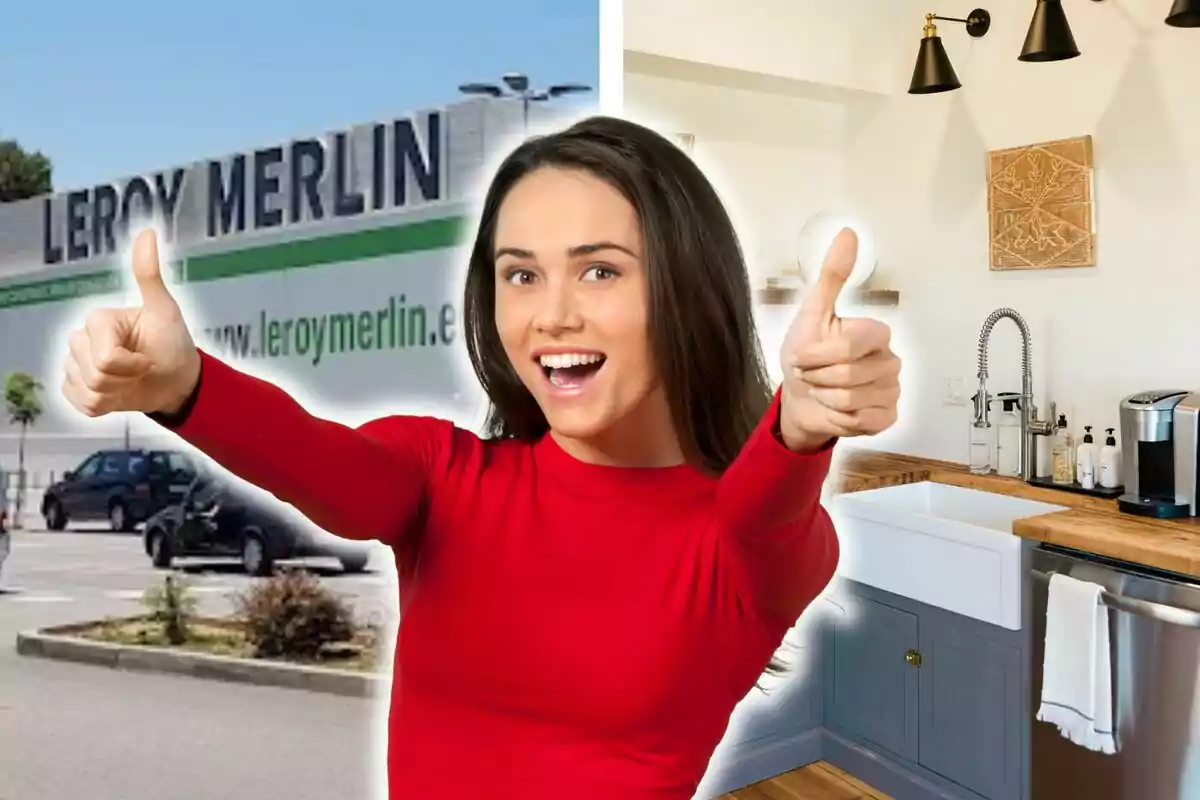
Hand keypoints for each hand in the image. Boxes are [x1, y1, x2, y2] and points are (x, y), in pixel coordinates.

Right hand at [61, 229, 201, 417]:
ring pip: (89, 391)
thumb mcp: (164, 310)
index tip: (149, 357)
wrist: (176, 380)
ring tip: (132, 380)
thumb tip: (147, 232)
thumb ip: (149, 274)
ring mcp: (75, 364)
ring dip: (118, 392)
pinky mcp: (75, 388)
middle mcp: (80, 338)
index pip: (104, 358)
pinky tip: (119, 392)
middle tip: (142, 369)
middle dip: (126, 379)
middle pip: (95, 374)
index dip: (131, 365)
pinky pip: (82, 403)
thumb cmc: (173, 343)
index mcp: (97, 319)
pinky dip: (105, 405)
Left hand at [779, 227, 900, 452]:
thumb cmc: (805, 355)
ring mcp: (892, 391)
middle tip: (811, 375)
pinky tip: (836, 411)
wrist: (800, 399)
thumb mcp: (811, 314)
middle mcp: (890, 361)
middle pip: (848, 374)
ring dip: (825, 398)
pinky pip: (862, 421)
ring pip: (852, 400)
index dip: (818, 354)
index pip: (851, 345)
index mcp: (875, 334)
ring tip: (822, 391)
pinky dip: (839, 419)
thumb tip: (848, 232)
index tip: (802, 356)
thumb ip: (832, 276)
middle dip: (817, 377)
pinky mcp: (887, 417)